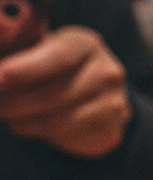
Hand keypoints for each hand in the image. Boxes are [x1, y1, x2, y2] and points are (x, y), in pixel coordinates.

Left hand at [0, 26, 130, 157]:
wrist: (93, 96)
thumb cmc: (53, 68)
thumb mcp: (37, 49)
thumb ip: (17, 47)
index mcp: (85, 43)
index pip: (59, 57)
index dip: (26, 70)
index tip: (0, 78)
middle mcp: (107, 71)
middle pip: (56, 93)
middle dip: (17, 102)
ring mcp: (114, 101)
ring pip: (61, 119)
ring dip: (25, 122)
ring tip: (9, 117)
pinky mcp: (112, 128)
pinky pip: (70, 136)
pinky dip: (42, 134)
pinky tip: (30, 126)